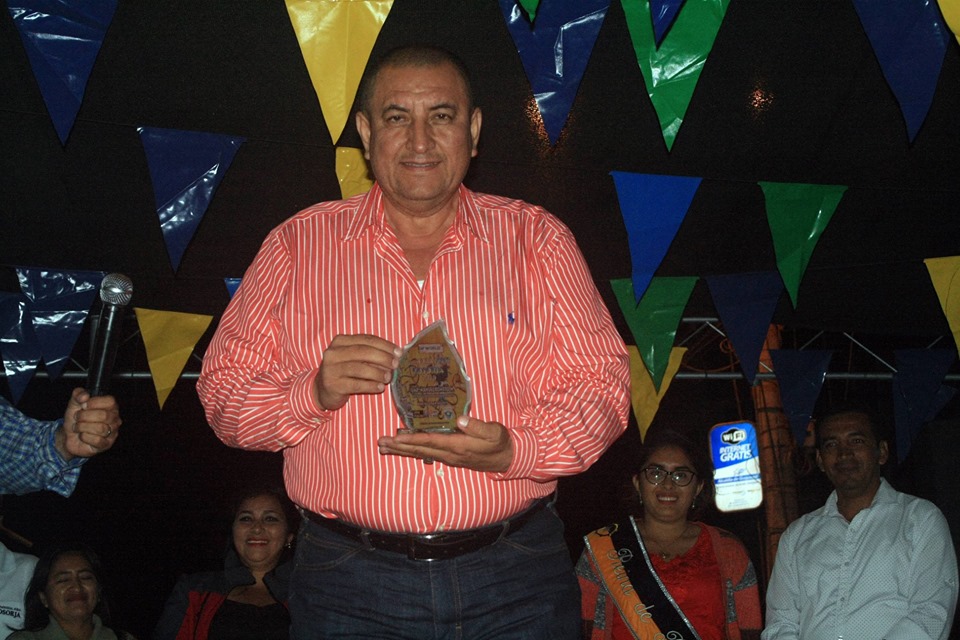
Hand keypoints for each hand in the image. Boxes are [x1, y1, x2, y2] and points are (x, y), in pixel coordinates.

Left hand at [56, 388, 121, 459]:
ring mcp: (112, 432)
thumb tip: (84, 396)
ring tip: (78, 427)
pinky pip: (97, 440)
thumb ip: (78, 395)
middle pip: (104, 415)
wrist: (68, 436)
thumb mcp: (74, 404)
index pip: (110, 401)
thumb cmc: (76, 419)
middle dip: (85, 416)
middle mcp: (114, 419)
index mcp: (110, 407)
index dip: (95, 402)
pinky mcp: (106, 444)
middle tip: (77, 417)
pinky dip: (84, 437)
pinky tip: (82, 436)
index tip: (84, 405)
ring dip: (83, 427)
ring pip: (100, 428)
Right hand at [313, 334, 400, 410]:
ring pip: (359, 368)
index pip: (366, 339)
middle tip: (396, 364)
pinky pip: (356, 384)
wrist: (323, 390)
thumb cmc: (344, 371)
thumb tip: (395, 355)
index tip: (399, 352)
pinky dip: (371, 386)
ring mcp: (331, 369)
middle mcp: (333, 353)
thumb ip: (370, 354)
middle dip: (383, 357)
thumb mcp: (354, 358)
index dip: (384, 345)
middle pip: (363, 351)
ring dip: (378, 372)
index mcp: (340, 341)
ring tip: (389, 377)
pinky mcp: (333, 385)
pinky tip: (380, 387)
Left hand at [378, 415, 513, 471]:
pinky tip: (402, 450)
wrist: (506, 458)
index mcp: (457, 446)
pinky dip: (412, 451)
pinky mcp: (448, 456)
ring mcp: (448, 457)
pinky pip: (425, 454)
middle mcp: (449, 454)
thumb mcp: (493, 432)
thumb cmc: (499, 442)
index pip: (431, 441)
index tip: (396, 437)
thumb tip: (459, 419)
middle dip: (399, 447)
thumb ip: (477, 426)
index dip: (413, 439)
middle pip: (419, 450)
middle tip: (381, 443)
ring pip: (420, 454)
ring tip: (384, 448)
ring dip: (401, 451)